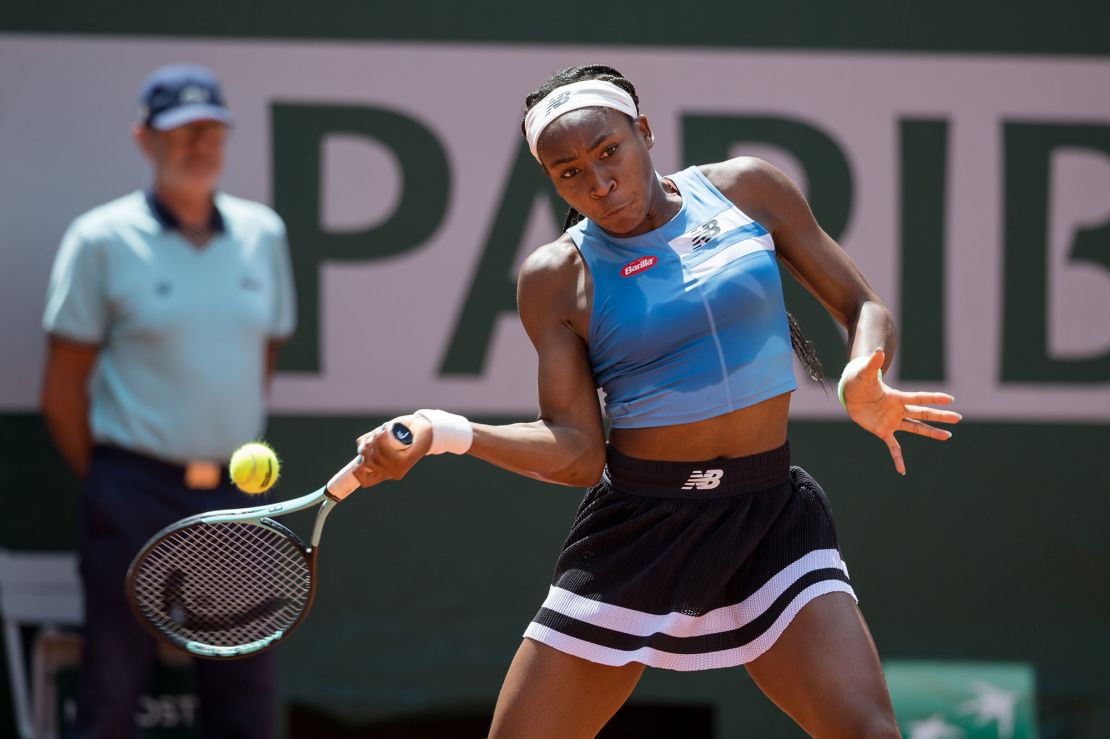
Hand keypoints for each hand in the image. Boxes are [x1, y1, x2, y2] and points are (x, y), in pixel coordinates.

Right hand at [352, 414, 431, 486]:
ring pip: (375, 456)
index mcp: (384, 471)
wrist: (424, 428)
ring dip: (374, 440)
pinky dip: (382, 439)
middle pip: (367, 463)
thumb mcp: (380, 439)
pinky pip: (386, 452)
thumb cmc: (402, 433)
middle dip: (367, 446)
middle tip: (376, 434)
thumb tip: (360, 450)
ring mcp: (399, 469)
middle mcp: (391, 473)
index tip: (359, 457)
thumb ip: (367, 444)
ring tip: (382, 431)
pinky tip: (384, 431)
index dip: (357, 471)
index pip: (364, 481)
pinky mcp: (406, 461)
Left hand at [840, 349, 960, 474]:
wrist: (851, 395)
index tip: (950, 398)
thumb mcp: (864, 374)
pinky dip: (897, 458)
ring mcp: (892, 422)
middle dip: (940, 416)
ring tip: (947, 436)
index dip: (933, 397)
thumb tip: (877, 352)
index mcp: (897, 397)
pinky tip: (902, 470)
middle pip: (923, 414)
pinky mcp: (882, 431)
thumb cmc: (859, 382)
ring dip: (931, 433)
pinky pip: (893, 447)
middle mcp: (899, 410)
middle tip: (958, 418)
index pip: (919, 397)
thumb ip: (872, 364)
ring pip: (916, 428)